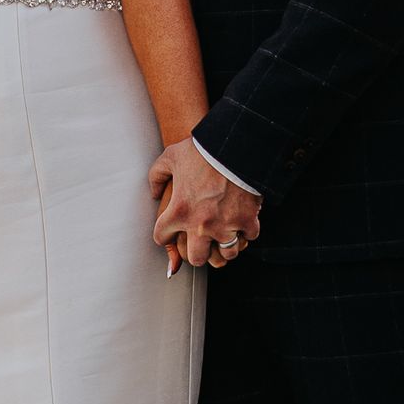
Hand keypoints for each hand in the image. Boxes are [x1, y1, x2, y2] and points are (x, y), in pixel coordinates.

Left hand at [150, 139, 261, 270]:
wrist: (234, 145)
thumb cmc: (202, 150)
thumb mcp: (170, 157)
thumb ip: (157, 176)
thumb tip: (154, 193)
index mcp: (179, 211)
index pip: (162, 238)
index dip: (165, 236)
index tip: (171, 233)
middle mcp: (200, 225)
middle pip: (197, 258)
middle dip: (198, 253)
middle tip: (201, 243)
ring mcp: (226, 225)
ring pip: (226, 255)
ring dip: (225, 246)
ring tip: (224, 236)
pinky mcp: (247, 220)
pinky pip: (249, 237)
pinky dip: (247, 231)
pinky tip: (244, 222)